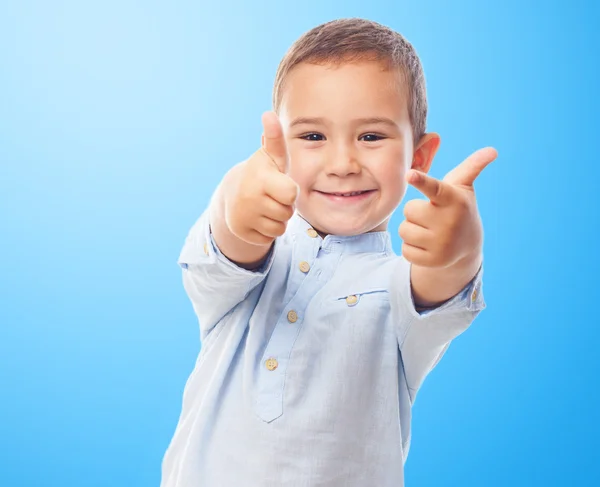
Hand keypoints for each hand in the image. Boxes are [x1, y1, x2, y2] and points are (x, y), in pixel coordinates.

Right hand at [223, 111, 298, 245]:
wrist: (232, 195)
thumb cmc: (262, 173)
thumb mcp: (270, 157)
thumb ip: (275, 139)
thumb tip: (269, 114)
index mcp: (260, 179)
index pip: (292, 194)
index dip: (290, 191)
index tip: (278, 183)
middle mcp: (250, 198)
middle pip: (287, 212)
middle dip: (285, 206)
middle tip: (272, 196)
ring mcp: (244, 217)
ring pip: (279, 228)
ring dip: (277, 219)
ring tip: (265, 206)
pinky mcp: (242, 233)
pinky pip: (269, 238)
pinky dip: (266, 231)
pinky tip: (258, 218)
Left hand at [399, 147, 497, 267]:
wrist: (467, 245)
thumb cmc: (458, 207)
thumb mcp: (463, 187)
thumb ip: (472, 167)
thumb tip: (492, 150)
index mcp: (454, 200)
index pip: (434, 188)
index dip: (421, 181)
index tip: (409, 174)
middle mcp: (450, 222)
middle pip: (409, 210)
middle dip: (415, 211)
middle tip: (431, 215)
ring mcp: (442, 244)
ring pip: (404, 230)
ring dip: (411, 229)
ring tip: (429, 229)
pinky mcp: (433, 261)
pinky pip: (405, 250)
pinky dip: (411, 247)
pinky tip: (427, 245)